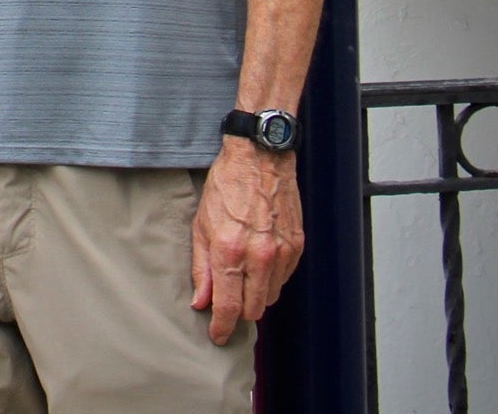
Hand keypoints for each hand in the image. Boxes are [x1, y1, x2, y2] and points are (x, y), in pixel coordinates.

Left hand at [191, 138, 303, 343]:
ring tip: (241, 278)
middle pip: (253, 310)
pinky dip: (270, 280)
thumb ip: (201, 268)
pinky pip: (283, 279)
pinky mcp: (296, 247)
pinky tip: (258, 263)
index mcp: (230, 251)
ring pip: (270, 298)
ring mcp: (281, 252)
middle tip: (227, 306)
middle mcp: (259, 256)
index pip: (229, 306)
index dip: (222, 327)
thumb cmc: (226, 188)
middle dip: (239, 314)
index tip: (217, 336)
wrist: (259, 160)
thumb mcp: (200, 226)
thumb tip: (201, 302)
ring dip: (255, 297)